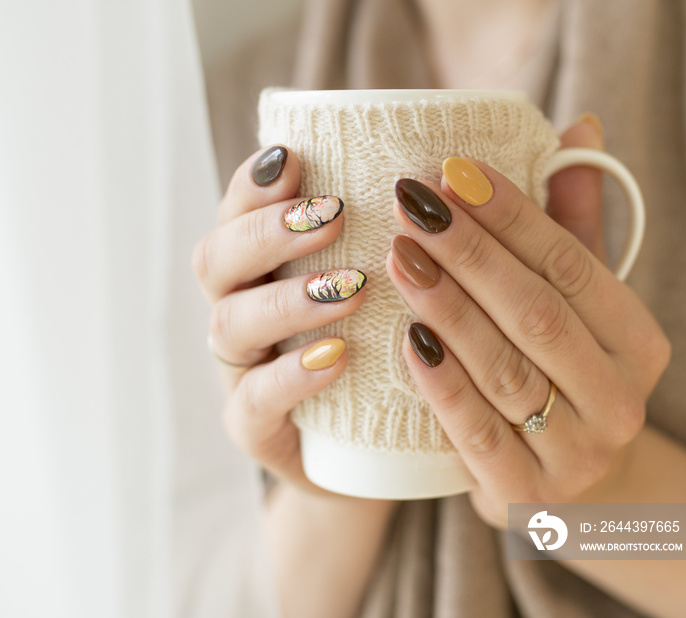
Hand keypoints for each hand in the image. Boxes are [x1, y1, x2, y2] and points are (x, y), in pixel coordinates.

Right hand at [192, 145, 366, 496]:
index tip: (295, 158)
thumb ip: (384, 237)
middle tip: (332, 217)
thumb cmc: (382, 351)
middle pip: (216, 261)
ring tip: (351, 289)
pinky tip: (336, 358)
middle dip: (266, 232)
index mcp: (260, 270)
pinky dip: (290, 377)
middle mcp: (240, 313)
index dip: (255, 184)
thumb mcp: (383, 290)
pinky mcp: (255, 430)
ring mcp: (241, 372)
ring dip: (287, 299)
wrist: (376, 451)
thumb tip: (431, 178)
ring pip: (230, 325)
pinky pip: (252, 403)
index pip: (237, 214)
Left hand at [386, 121, 670, 526]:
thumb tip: (580, 128)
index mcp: (639, 343)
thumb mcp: (581, 307)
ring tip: (398, 256)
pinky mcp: (525, 493)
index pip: (574, 265)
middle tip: (411, 204)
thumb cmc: (566, 374)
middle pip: (536, 313)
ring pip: (504, 368)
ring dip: (448, 307)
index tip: (454, 170)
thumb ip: (576, 226)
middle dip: (471, 253)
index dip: (513, 215)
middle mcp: (618, 399)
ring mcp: (575, 454)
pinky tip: (406, 336)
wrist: (573, 483)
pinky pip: (475, 432)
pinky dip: (441, 382)